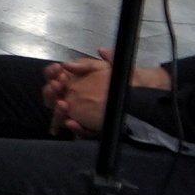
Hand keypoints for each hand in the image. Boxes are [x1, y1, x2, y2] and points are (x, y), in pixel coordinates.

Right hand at [44, 51, 171, 130]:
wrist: (145, 89)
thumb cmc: (124, 77)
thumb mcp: (105, 66)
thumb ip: (86, 65)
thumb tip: (68, 64)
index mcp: (72, 81)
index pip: (53, 77)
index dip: (51, 73)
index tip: (58, 69)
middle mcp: (72, 98)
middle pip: (51, 97)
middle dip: (50, 91)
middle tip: (57, 86)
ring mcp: (79, 114)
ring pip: (59, 115)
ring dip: (57, 110)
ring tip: (63, 104)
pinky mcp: (90, 127)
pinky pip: (78, 130)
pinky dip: (73, 128)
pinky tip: (72, 124)